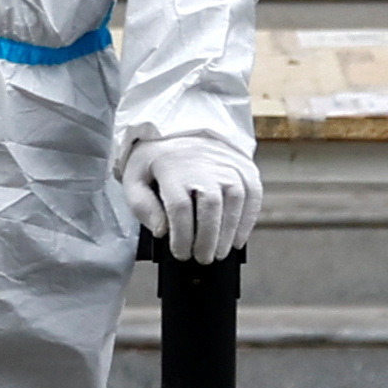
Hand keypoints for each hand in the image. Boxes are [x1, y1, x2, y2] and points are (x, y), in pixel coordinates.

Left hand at [116, 132, 261, 264]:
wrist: (180, 128)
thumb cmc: (156, 162)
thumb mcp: (135, 180)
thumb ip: (143, 207)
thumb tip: (163, 231)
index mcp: (171, 166)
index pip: (179, 207)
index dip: (182, 236)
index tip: (180, 254)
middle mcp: (202, 162)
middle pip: (210, 204)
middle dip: (208, 238)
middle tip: (203, 259)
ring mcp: (226, 162)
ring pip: (235, 199)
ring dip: (229, 232)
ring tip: (220, 253)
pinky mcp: (243, 165)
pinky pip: (253, 193)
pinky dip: (248, 219)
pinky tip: (238, 239)